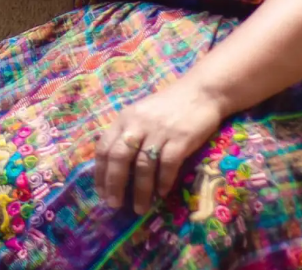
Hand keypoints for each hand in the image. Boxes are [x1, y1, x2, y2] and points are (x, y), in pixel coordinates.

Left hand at [93, 82, 226, 214]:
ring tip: (139, 208)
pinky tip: (161, 194)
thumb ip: (127, 134)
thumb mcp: (140, 115)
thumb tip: (114, 168)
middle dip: (115, 184)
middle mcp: (138, 124)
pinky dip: (163, 182)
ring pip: (143, 165)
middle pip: (119, 157)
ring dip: (140, 190)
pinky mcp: (180, 139)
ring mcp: (159, 131)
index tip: (101, 192)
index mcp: (124, 118)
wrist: (200, 92)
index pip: (104, 147)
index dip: (101, 172)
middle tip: (114, 204)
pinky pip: (167, 165)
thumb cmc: (168, 106)